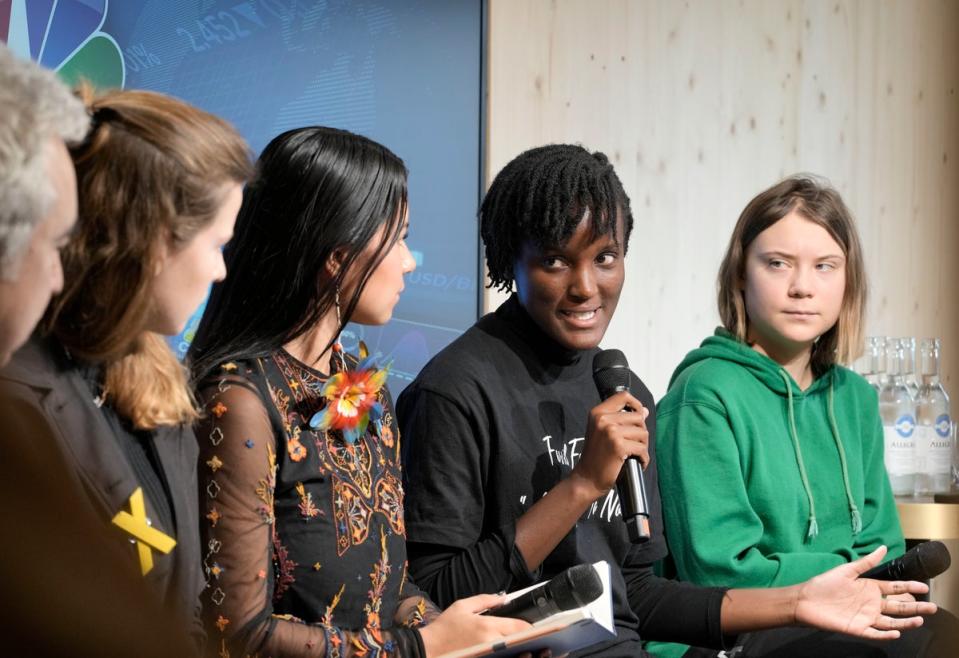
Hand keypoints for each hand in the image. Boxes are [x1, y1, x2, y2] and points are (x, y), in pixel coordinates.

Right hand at [419, 593, 530, 656]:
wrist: (428, 649)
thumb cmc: (444, 628)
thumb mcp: (462, 606)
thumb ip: (486, 600)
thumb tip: (504, 598)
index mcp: (486, 626)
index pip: (519, 627)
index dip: (529, 626)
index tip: (532, 626)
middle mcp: (491, 643)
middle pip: (520, 641)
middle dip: (526, 638)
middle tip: (528, 635)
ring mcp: (488, 657)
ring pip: (514, 655)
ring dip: (520, 650)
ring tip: (523, 647)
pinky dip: (507, 656)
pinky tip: (507, 653)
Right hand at [570, 391, 648, 500]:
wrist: (586, 478)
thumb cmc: (596, 456)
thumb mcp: (603, 431)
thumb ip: (622, 419)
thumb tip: (645, 411)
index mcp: (597, 412)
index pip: (623, 396)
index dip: (636, 404)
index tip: (639, 415)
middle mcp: (603, 419)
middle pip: (638, 417)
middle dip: (641, 432)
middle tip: (635, 444)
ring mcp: (611, 432)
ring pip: (643, 433)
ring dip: (643, 446)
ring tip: (634, 454)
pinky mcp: (619, 446)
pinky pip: (642, 449)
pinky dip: (643, 458)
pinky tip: (637, 462)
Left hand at [793, 545, 937, 639]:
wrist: (804, 600)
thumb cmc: (823, 584)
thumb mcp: (846, 570)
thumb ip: (866, 561)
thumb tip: (883, 547)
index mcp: (870, 588)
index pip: (895, 589)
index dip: (910, 588)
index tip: (924, 587)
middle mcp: (871, 604)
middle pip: (898, 607)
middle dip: (916, 607)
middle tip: (932, 607)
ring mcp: (865, 617)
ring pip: (891, 621)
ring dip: (906, 622)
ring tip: (920, 619)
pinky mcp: (856, 628)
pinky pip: (875, 633)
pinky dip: (886, 634)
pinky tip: (896, 632)